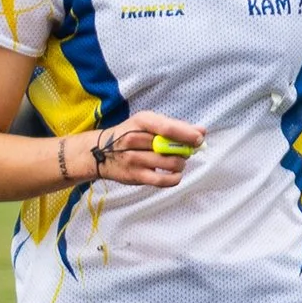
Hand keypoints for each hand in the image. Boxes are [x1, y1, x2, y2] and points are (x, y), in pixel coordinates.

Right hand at [68, 111, 204, 187]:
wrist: (99, 152)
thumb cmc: (130, 134)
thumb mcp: (148, 123)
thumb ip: (175, 126)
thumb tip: (202, 131)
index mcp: (141, 121)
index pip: (167, 128)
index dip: (187, 135)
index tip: (198, 140)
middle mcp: (135, 139)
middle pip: (171, 147)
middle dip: (185, 151)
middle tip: (186, 151)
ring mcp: (133, 159)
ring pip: (170, 164)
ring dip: (180, 164)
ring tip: (177, 162)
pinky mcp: (135, 176)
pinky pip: (162, 181)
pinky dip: (174, 178)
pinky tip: (174, 174)